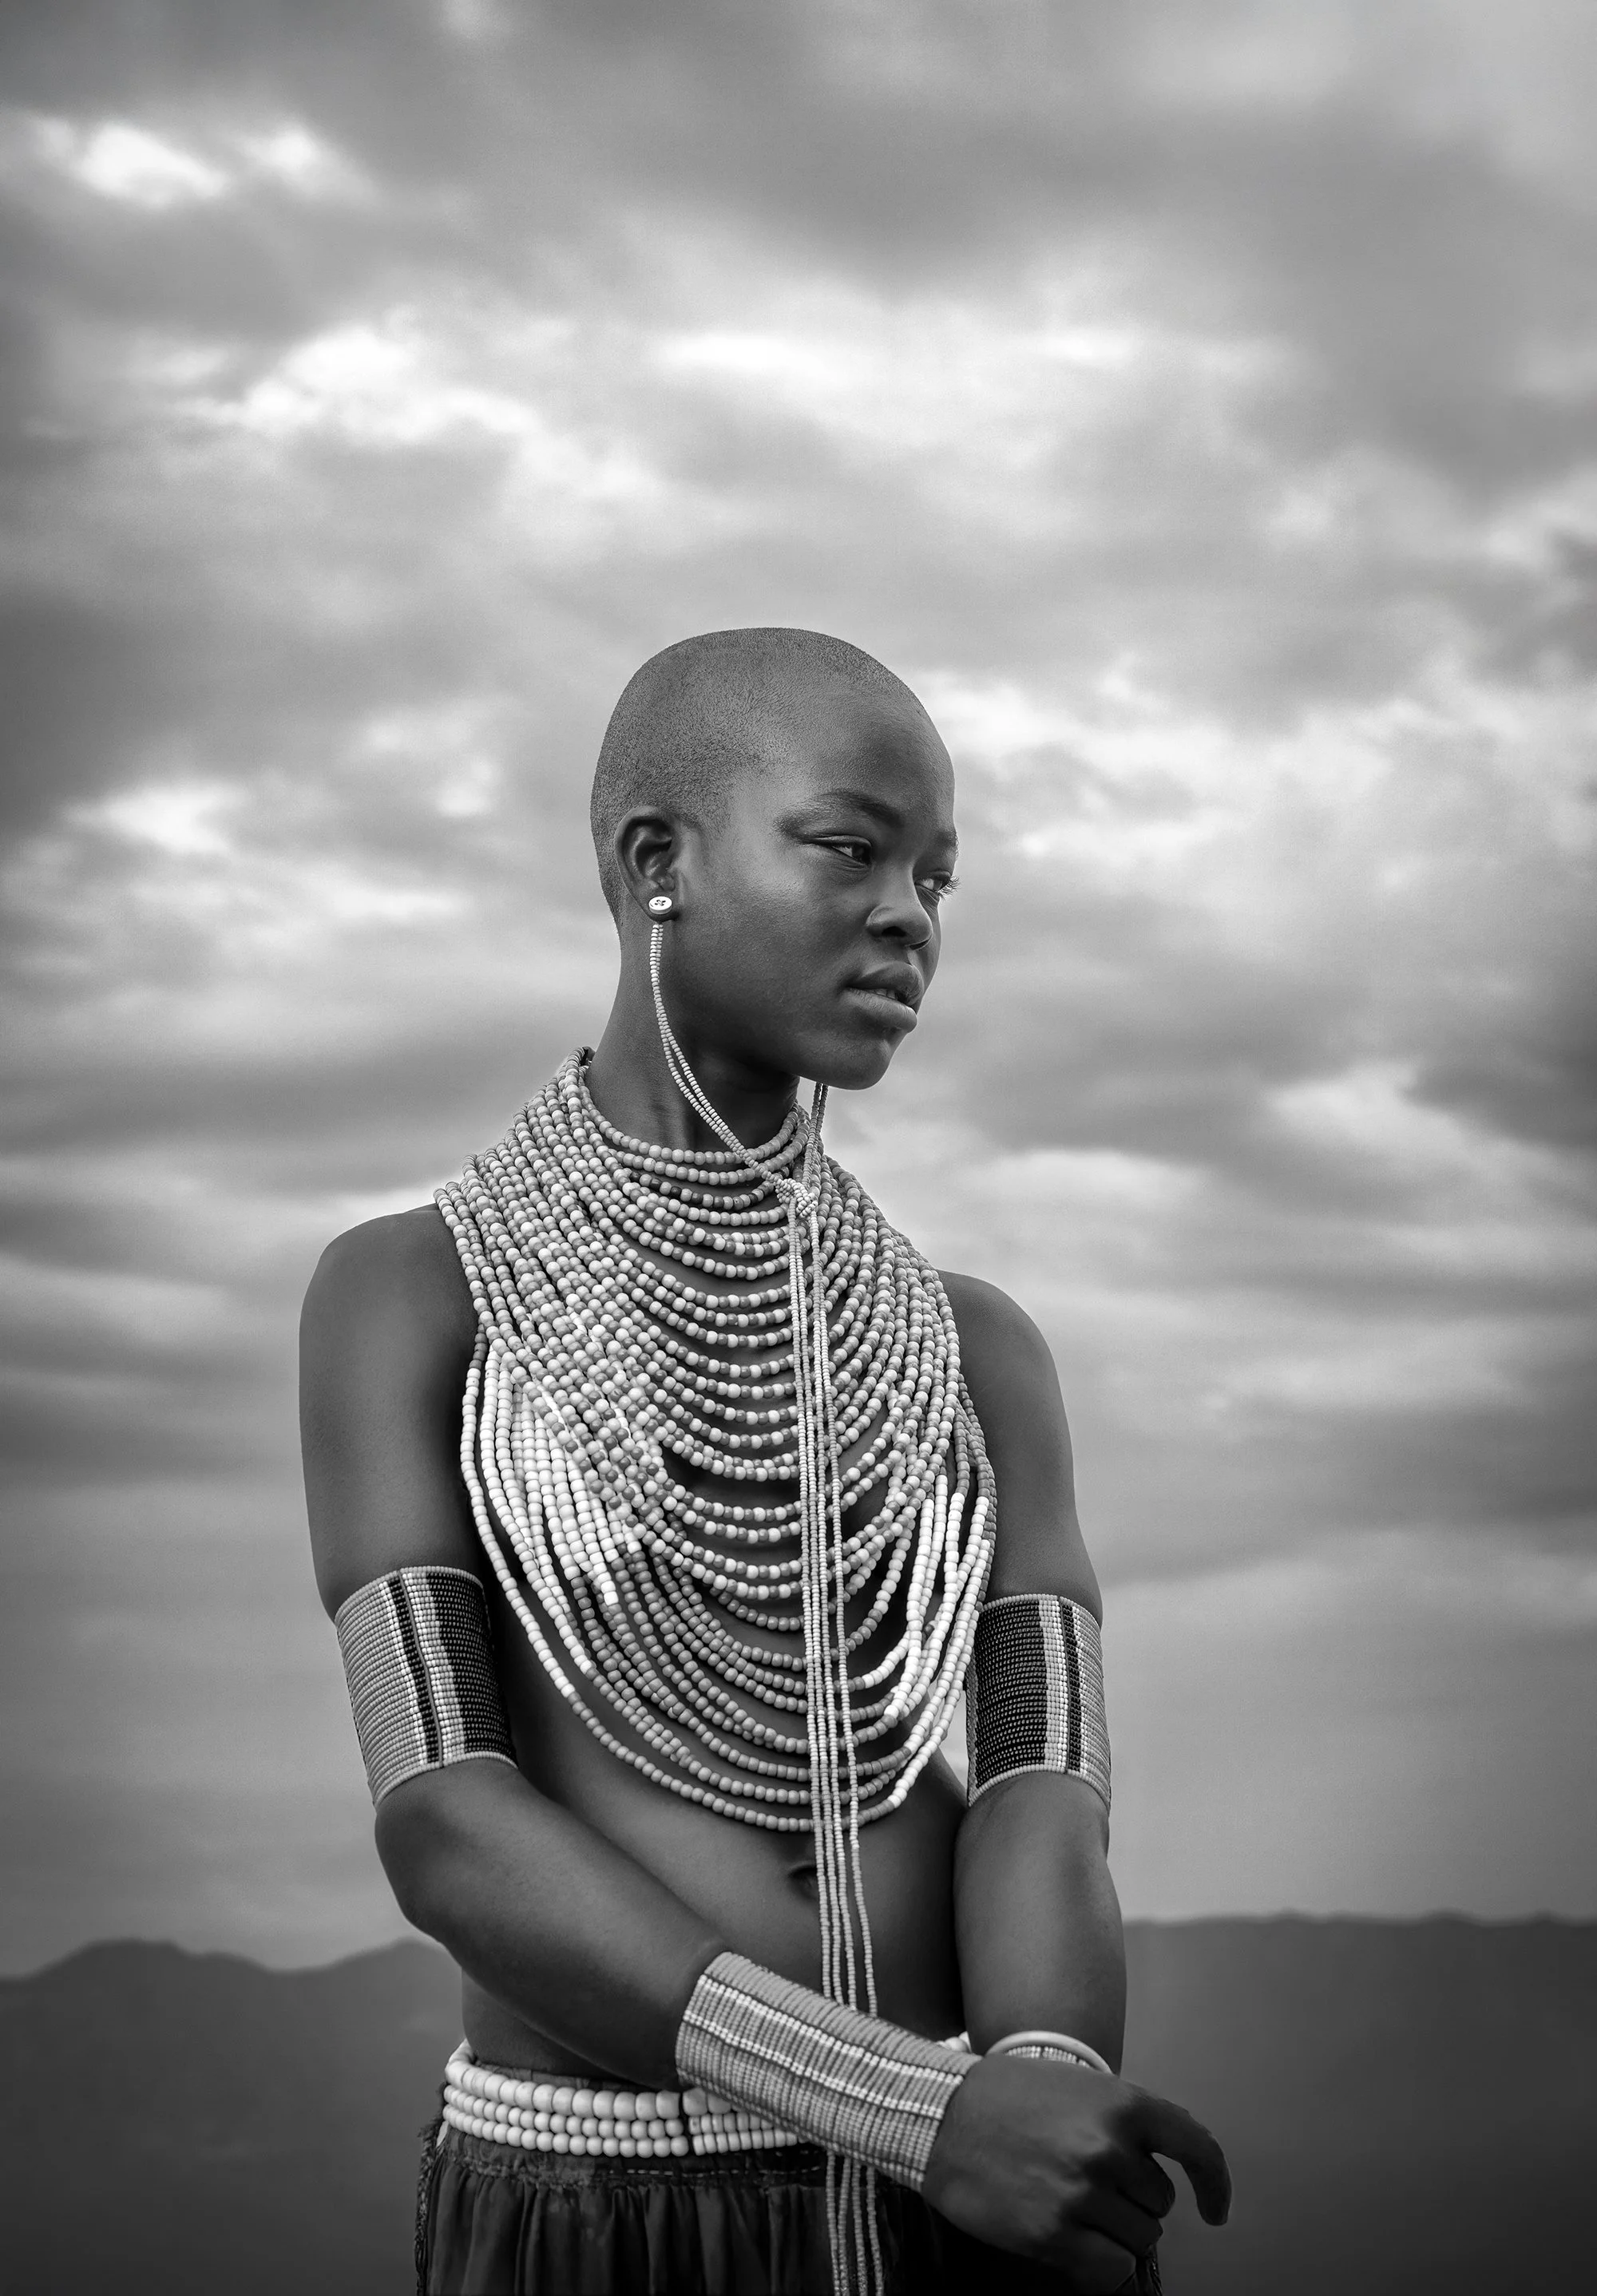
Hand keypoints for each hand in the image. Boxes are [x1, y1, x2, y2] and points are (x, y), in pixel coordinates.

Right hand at [921, 2053, 1229, 2291]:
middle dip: (1134, 2200)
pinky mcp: (1054, 2234)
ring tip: (1071, 2205)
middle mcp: (1108, 2149)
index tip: (1215, 2208)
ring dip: (1116, 2232)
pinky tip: (1073, 2241)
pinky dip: (1102, 2263)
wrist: (941, 2115)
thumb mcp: (1079, 2087)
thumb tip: (1173, 2164)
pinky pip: (1111, 2269)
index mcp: (1121, 2104)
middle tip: (1089, 2182)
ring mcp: (1082, 2194)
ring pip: (1141, 2239)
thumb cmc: (1008, 2097)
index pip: (1196, 2148)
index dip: (1215, 2183)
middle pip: (1160, 2203)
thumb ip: (1127, 2120)